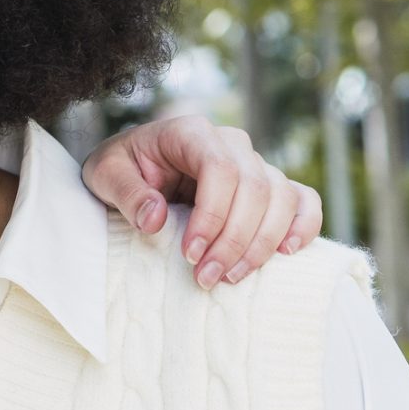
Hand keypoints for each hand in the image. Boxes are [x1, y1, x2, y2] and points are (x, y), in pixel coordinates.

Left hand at [80, 115, 324, 289]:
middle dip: (234, 239)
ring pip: (280, 197)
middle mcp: (230, 143)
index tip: (190, 254)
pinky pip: (302, 199)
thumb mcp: (105, 175)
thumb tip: (155, 220)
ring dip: (262, 243)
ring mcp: (254, 162)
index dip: (212, 215)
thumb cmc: (120, 168)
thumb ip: (127, 193)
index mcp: (189, 132)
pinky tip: (285, 252)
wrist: (132, 168)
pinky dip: (303, 225)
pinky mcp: (268, 185)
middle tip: (207, 277)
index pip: (219, 169)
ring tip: (230, 277)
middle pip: (253, 188)